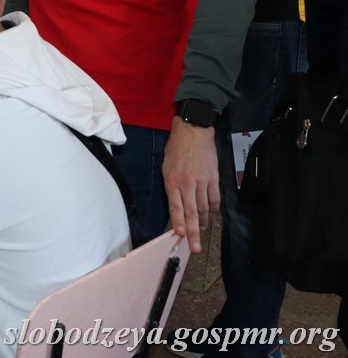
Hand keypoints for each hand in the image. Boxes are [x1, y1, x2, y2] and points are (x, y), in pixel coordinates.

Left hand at [163, 118, 218, 253]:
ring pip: (205, 208)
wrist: (193, 133)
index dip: (179, 222)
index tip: (181, 236)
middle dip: (193, 232)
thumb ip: (171, 187)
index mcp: (172, 181)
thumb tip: (176, 206)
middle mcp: (187, 184)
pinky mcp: (214, 179)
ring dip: (203, 223)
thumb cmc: (176, 150)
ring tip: (201, 233)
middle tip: (195, 248)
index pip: (176, 207)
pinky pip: (215, 199)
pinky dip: (214, 210)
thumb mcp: (165, 168)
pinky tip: (211, 216)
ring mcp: (202, 182)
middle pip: (192, 212)